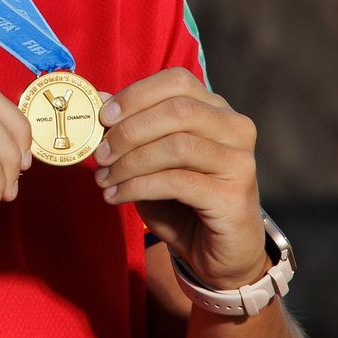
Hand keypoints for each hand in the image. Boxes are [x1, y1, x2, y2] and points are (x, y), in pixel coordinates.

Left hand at [94, 67, 265, 289]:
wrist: (221, 256)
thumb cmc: (184, 203)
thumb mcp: (153, 161)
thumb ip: (133, 129)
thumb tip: (99, 99)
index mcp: (217, 110)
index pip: (177, 81)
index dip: (136, 95)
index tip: (103, 116)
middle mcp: (235, 128)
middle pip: (176, 110)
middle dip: (129, 131)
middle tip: (99, 154)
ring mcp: (238, 161)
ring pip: (177, 145)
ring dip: (130, 162)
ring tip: (104, 179)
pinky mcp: (233, 196)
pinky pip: (177, 181)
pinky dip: (138, 187)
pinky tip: (117, 196)